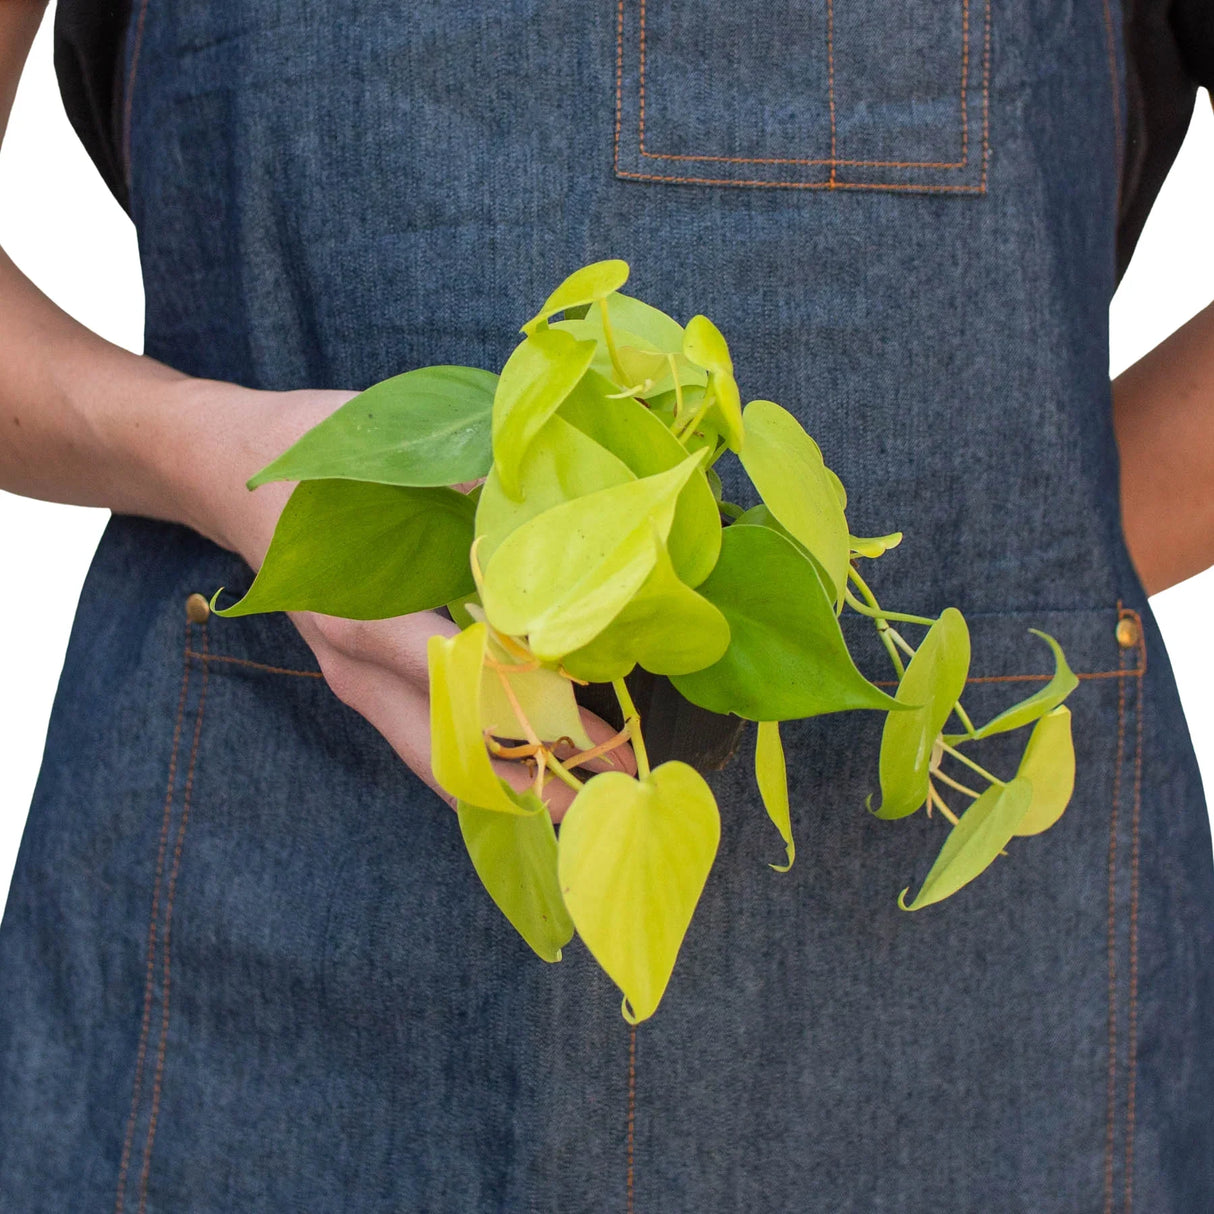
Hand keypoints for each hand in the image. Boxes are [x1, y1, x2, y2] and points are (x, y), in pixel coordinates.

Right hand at [191, 384, 634, 820]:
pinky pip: (423, 734)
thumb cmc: (308, 459)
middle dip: (525, 780)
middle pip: (444, 751)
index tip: (596, 725)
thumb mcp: (383, 454)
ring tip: (581, 788)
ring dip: (505, 777)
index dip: (526, 705)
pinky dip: (476, 756)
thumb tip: (550, 517)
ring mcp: (353, 680)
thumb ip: (465, 490)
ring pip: (433, 756)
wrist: (225, 468)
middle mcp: (355, 665)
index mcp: (362, 616)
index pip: (457, 681)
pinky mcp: (360, 678)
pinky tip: (531, 758)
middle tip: (601, 797)